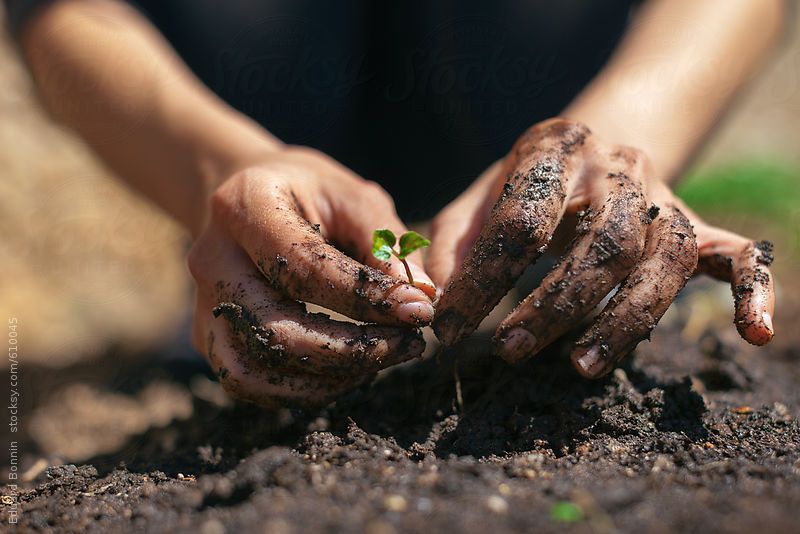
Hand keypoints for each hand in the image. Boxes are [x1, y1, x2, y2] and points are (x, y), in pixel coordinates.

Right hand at [188, 147, 435, 406]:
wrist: (250, 198)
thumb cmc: (311, 194)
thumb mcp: (353, 197)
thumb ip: (386, 243)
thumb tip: (422, 296)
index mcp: (245, 207)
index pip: (305, 268)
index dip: (367, 298)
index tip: (419, 310)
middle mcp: (212, 258)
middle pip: (276, 330)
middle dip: (352, 350)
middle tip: (409, 346)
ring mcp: (204, 302)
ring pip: (257, 369)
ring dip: (328, 380)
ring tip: (382, 360)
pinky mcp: (208, 335)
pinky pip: (250, 381)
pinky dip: (303, 389)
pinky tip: (349, 372)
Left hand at [427, 118, 774, 377]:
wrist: (591, 144)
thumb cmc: (524, 183)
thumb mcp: (480, 196)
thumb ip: (454, 243)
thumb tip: (433, 303)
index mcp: (554, 148)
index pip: (520, 220)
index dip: (481, 280)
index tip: (448, 329)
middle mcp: (616, 166)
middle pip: (602, 242)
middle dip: (554, 305)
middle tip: (507, 350)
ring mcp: (663, 195)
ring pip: (660, 258)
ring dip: (623, 318)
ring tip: (578, 368)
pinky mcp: (696, 224)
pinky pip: (738, 255)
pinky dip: (753, 291)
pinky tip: (755, 334)